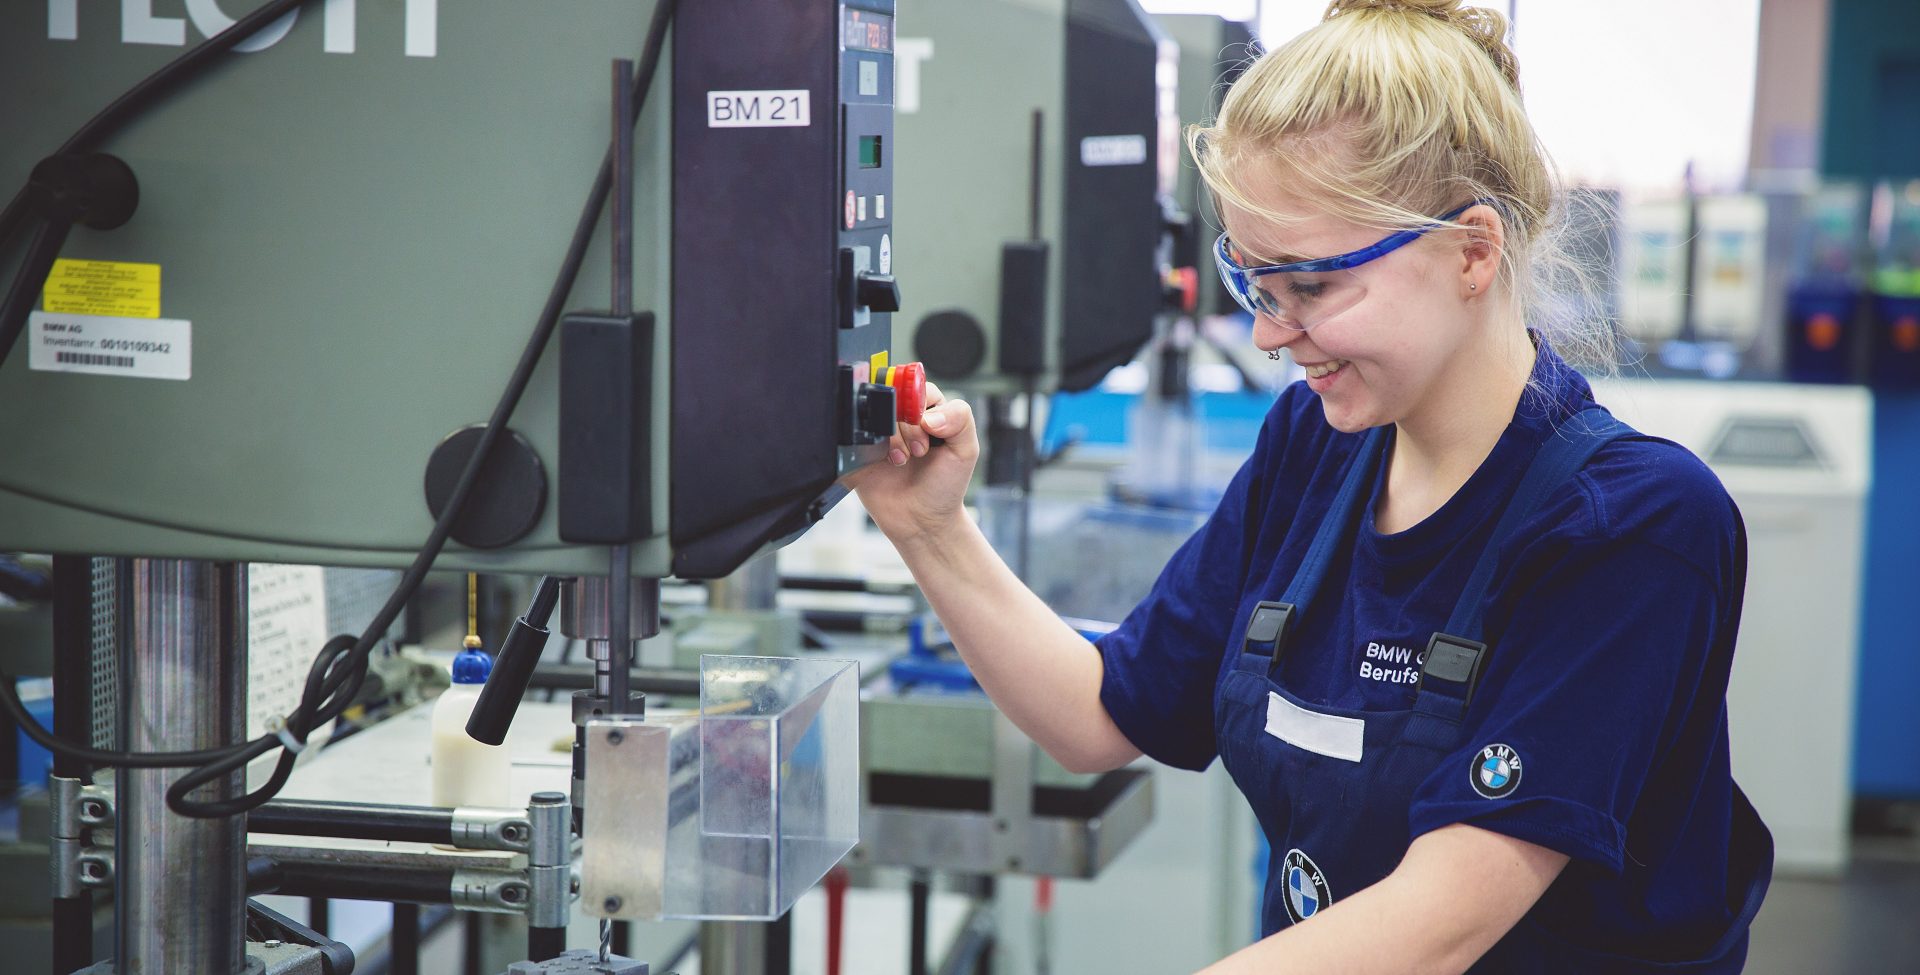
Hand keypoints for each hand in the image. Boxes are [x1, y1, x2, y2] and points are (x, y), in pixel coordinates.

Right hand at [842, 380, 979, 543]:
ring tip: (902, 461)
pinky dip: (868, 444)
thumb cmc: (945, 486)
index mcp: (928, 411)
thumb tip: (930, 414)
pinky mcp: (860, 450)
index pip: (916, 387)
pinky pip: (854, 433)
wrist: (921, 521)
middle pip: (893, 397)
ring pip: (873, 413)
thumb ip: (960, 419)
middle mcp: (902, 419)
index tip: (928, 428)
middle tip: (919, 451)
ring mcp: (879, 433)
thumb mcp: (966, 450)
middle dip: (907, 424)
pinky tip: (882, 462)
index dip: (919, 405)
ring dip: (891, 437)